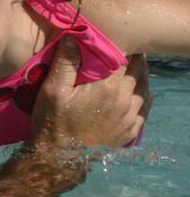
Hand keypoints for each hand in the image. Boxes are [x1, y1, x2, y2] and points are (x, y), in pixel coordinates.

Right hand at [31, 37, 152, 147]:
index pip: (125, 59)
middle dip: (134, 61)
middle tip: (124, 53)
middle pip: (139, 73)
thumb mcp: (52, 89)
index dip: (122, 48)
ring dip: (140, 78)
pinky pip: (144, 110)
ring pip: (144, 90)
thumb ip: (65, 62)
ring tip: (132, 71)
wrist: (61, 158)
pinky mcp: (129, 131)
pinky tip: (138, 95)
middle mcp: (124, 101)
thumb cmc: (54, 122)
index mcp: (107, 87)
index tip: (115, 42)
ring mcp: (129, 118)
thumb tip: (72, 38)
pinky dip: (143, 98)